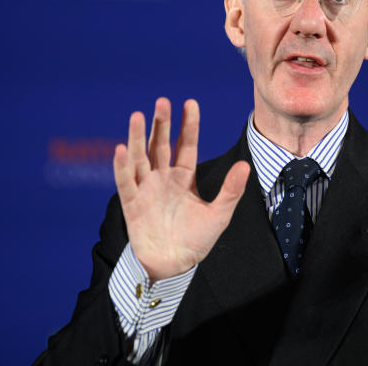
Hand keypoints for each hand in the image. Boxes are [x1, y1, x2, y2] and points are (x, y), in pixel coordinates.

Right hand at [113, 97, 250, 280]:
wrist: (172, 267)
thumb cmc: (195, 241)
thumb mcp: (218, 215)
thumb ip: (230, 190)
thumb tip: (246, 165)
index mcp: (183, 177)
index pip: (185, 145)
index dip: (188, 125)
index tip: (190, 103)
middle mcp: (162, 178)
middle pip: (160, 145)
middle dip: (161, 123)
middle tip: (162, 101)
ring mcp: (146, 189)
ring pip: (140, 157)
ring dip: (137, 137)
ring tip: (137, 115)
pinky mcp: (132, 204)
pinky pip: (125, 182)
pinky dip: (122, 166)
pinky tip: (121, 148)